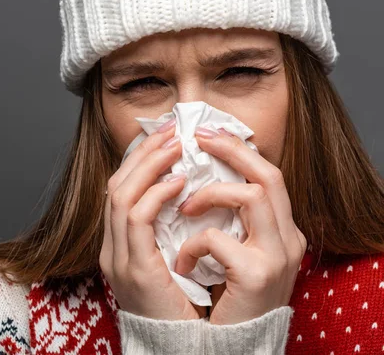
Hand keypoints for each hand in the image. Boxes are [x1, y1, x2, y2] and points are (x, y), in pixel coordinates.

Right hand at [99, 119, 205, 320]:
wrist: (183, 351)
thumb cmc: (187, 308)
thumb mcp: (174, 260)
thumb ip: (172, 229)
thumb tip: (191, 190)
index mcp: (120, 246)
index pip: (120, 191)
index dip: (139, 160)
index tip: (164, 138)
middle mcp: (112, 249)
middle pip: (115, 185)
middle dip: (142, 153)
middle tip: (170, 130)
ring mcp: (118, 259)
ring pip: (120, 195)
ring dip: (148, 165)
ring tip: (176, 146)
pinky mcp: (134, 270)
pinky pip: (136, 219)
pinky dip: (155, 194)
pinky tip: (178, 181)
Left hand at [175, 127, 306, 324]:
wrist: (231, 344)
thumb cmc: (225, 296)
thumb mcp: (230, 251)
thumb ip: (226, 219)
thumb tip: (192, 178)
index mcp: (281, 231)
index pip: (268, 176)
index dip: (239, 150)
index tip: (208, 135)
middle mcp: (288, 239)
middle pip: (269, 176)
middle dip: (232, 151)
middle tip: (198, 139)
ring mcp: (277, 257)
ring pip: (252, 195)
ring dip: (210, 195)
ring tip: (184, 209)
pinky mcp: (257, 275)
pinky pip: (218, 239)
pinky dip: (192, 245)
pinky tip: (181, 262)